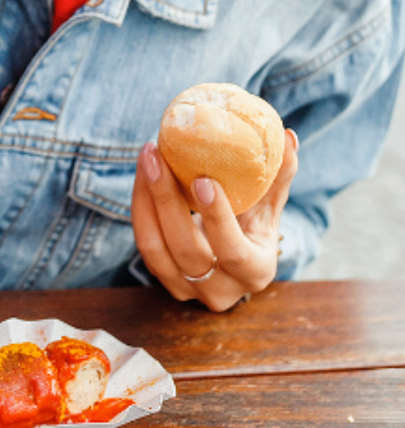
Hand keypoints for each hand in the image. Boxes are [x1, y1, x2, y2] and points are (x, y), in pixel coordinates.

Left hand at [130, 131, 296, 311]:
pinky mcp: (160, 278)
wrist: (228, 260)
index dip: (217, 218)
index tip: (202, 179)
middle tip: (156, 155)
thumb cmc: (253, 229)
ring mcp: (185, 289)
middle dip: (167, 199)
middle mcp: (219, 291)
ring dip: (145, 198)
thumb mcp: (269, 208)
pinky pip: (144, 240)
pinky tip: (143, 173)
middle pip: (186, 249)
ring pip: (154, 246)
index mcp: (255, 273)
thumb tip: (287, 136)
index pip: (234, 252)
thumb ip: (279, 177)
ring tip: (146, 157)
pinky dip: (140, 205)